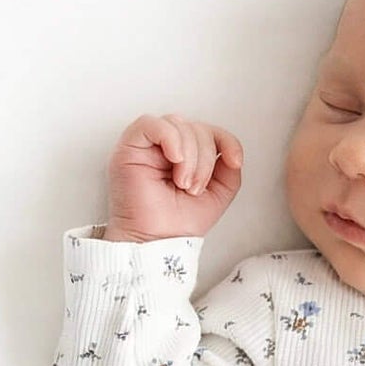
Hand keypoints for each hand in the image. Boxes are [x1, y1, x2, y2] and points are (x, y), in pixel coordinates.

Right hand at [104, 113, 244, 242]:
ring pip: (178, 124)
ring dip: (190, 156)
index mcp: (186, 156)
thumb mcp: (218, 194)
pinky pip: (152, 123)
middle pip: (196, 127)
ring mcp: (147, 145)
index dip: (226, 141)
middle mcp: (166, 147)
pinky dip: (170, 139)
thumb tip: (230, 151)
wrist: (157, 241)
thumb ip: (229, 170)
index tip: (234, 161)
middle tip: (194, 188)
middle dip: (205, 158)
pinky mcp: (129, 146)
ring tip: (183, 183)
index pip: (209, 131)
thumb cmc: (178, 224)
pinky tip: (174, 160)